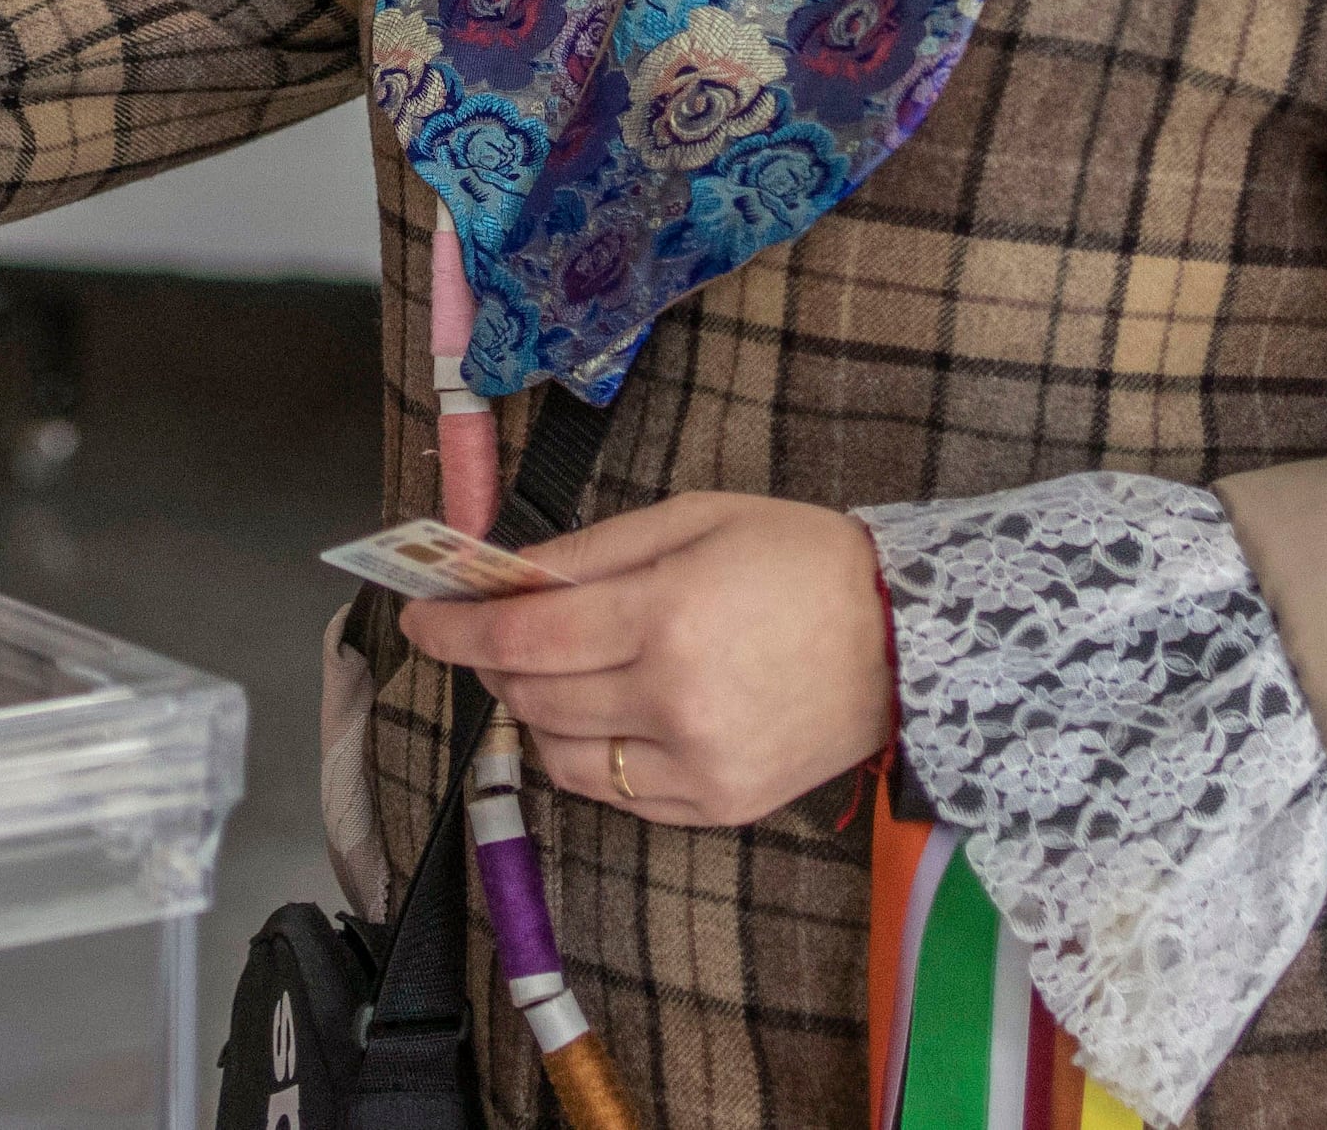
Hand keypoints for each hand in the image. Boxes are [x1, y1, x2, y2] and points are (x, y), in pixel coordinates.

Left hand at [399, 493, 894, 828]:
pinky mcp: (719, 806)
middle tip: (491, 633)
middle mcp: (674, 700)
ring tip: (557, 673)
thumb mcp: (692, 519)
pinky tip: (607, 714)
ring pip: (561, 756)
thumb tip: (505, 577)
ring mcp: (698, 764)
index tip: (419, 617)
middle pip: (533, 696)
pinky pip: (615, 793)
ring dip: (535, 712)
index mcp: (666, 615)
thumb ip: (591, 553)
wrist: (907, 638)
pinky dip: (588, 754)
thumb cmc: (798, 559)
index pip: (523, 638)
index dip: (456, 629)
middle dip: (492, 664)